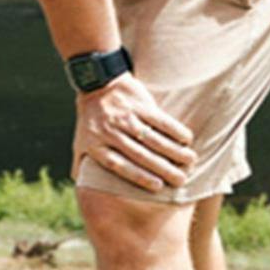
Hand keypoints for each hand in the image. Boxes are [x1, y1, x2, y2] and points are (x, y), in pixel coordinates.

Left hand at [71, 74, 196, 192]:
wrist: (96, 82)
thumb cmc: (90, 119)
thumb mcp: (80, 141)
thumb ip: (82, 164)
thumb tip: (83, 188)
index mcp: (96, 145)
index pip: (119, 165)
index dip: (139, 177)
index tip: (158, 186)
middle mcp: (110, 132)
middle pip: (140, 155)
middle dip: (163, 169)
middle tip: (181, 180)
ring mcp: (125, 117)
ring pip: (153, 139)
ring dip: (174, 151)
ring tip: (190, 161)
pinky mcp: (138, 104)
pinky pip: (160, 120)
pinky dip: (175, 130)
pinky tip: (186, 139)